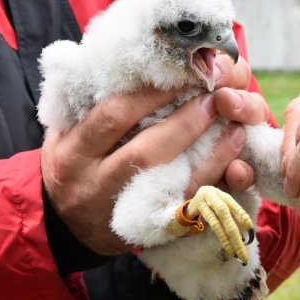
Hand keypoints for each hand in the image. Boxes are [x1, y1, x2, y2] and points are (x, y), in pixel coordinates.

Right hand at [41, 54, 265, 254]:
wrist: (64, 229)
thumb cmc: (70, 170)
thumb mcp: (62, 138)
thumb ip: (86, 107)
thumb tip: (124, 68)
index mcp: (71, 155)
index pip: (112, 116)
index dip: (149, 94)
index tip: (178, 73)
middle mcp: (94, 186)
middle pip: (145, 153)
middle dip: (185, 123)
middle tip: (213, 98)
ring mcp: (121, 213)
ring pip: (173, 185)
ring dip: (211, 156)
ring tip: (235, 128)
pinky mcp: (147, 231)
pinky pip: (187, 210)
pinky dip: (214, 185)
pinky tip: (236, 166)